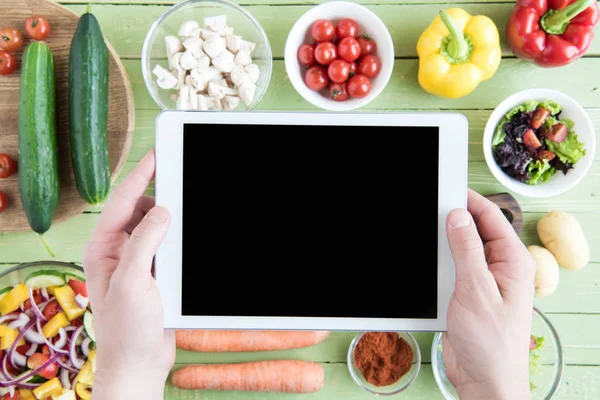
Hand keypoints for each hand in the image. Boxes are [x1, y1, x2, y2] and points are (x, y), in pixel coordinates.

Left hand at [83, 150, 173, 399]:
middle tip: (181, 173)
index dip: (140, 175)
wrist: (139, 361)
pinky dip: (177, 235)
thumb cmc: (127, 328)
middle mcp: (118, 250)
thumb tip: (162, 210)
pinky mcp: (153, 271)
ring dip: (171, 216)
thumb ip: (144, 242)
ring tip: (189, 206)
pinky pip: (166, 242)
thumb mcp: (132, 282)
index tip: (158, 153)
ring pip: (155, 224)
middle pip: (139, 207)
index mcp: (103, 248)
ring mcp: (136, 260)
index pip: (121, 201)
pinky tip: (189, 234)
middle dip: (159, 192)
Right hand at [443, 190, 535, 399]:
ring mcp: (484, 280)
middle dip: (452, 220)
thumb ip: (466, 250)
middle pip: (475, 230)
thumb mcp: (476, 290)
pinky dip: (440, 262)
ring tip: (424, 236)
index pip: (491, 217)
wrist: (485, 379)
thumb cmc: (491, 342)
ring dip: (444, 244)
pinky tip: (427, 262)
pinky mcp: (469, 293)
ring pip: (461, 249)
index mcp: (512, 262)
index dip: (468, 200)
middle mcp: (500, 268)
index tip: (445, 188)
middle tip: (428, 210)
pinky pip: (454, 268)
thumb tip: (458, 216)